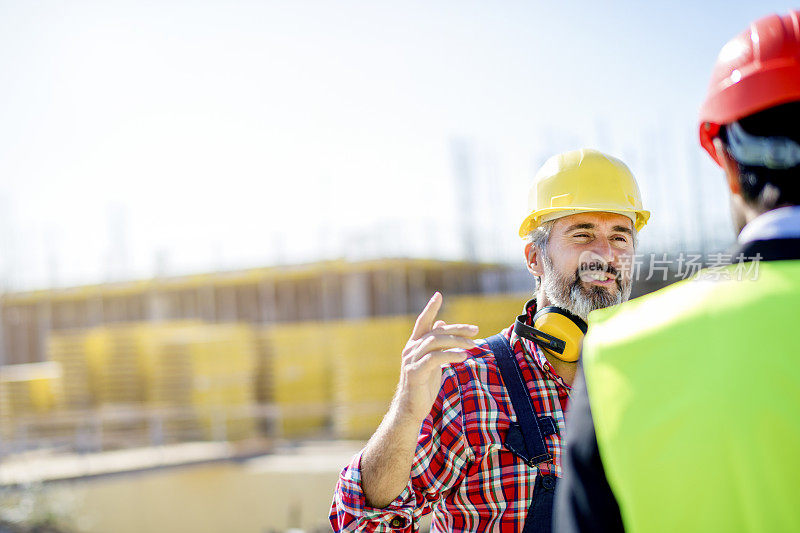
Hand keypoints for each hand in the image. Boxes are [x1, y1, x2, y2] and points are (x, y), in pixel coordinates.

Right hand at [394, 292, 478, 422]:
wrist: (410, 409)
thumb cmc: (423, 385)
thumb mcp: (432, 362)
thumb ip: (436, 344)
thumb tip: (441, 324)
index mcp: (414, 345)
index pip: (422, 322)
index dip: (430, 308)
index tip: (439, 295)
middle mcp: (411, 349)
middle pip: (435, 332)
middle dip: (456, 329)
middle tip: (475, 329)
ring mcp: (411, 360)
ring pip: (435, 343)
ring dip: (456, 342)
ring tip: (473, 344)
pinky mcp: (415, 372)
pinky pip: (434, 359)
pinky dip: (450, 355)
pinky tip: (463, 357)